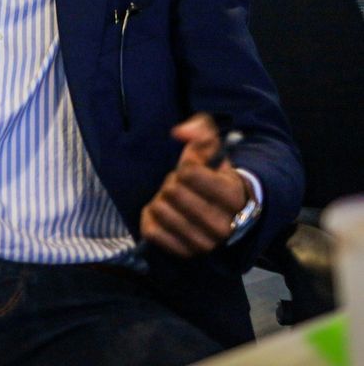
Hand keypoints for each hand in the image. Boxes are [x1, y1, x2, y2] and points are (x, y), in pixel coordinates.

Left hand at [139, 113, 249, 257]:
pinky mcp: (185, 252)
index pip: (189, 173)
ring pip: (160, 210)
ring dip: (161, 200)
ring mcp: (205, 243)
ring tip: (175, 201)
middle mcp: (223, 225)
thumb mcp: (215, 149)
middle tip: (181, 186)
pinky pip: (152, 232)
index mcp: (234, 197)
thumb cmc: (216, 176)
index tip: (191, 170)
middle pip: (172, 192)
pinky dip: (151, 219)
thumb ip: (200, 132)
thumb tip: (179, 133)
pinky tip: (163, 214)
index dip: (184, 165)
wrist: (229, 212)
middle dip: (172, 183)